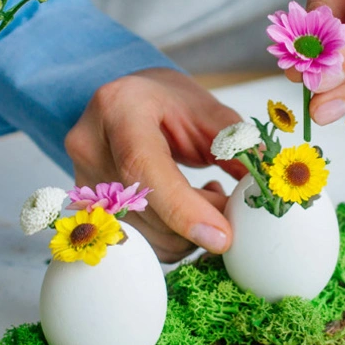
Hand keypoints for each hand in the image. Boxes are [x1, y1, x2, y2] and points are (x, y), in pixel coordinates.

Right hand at [64, 69, 244, 262]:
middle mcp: (89, 145)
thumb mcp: (209, 111)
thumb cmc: (168, 103)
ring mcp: (83, 181)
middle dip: (200, 219)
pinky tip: (186, 209)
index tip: (222, 238)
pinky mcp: (87, 210)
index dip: (184, 210)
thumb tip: (261, 190)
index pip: (144, 168)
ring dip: (188, 232)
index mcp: (119, 108)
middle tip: (229, 201)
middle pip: (147, 209)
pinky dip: (171, 236)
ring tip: (208, 197)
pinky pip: (138, 241)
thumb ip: (236, 147)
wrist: (127, 103)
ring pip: (143, 235)